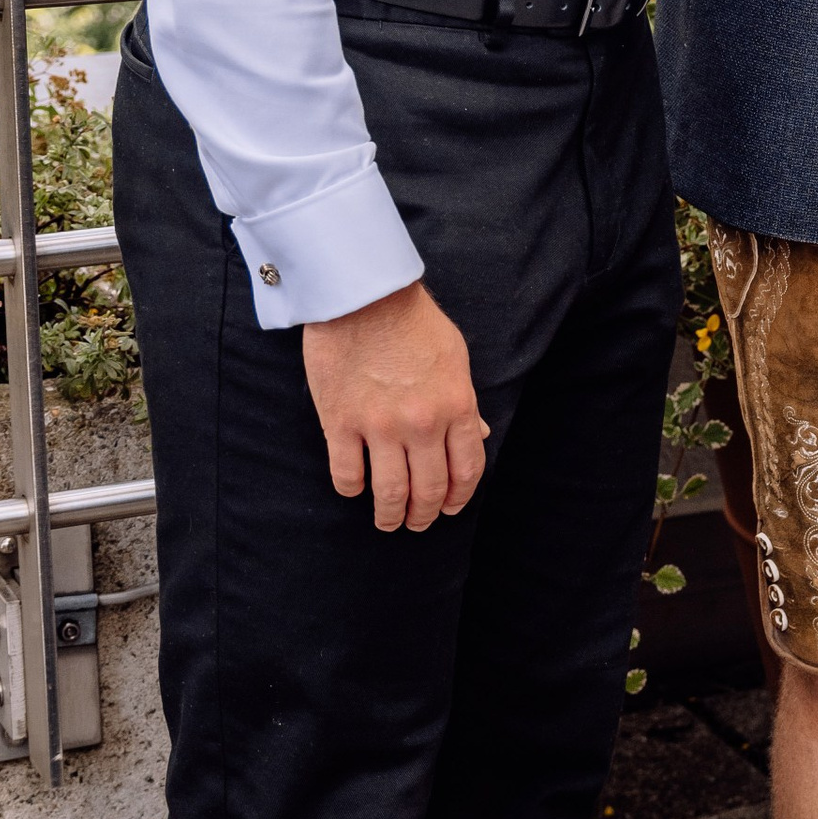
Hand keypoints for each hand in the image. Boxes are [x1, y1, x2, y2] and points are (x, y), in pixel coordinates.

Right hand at [303, 282, 487, 532]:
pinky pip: (346, 475)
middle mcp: (421, 424)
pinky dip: (352, 490)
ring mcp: (379, 426)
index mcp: (456, 406)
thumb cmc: (412, 321)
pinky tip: (355, 488)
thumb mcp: (454, 357)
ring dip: (389, 516)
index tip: (448, 508)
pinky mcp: (340, 422)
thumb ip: (465, 402)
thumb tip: (477, 436)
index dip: (458, 498)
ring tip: (387, 522)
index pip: (466, 471)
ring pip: (389, 493)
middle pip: (428, 490)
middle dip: (424, 515)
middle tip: (416, 523)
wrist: (362, 295)